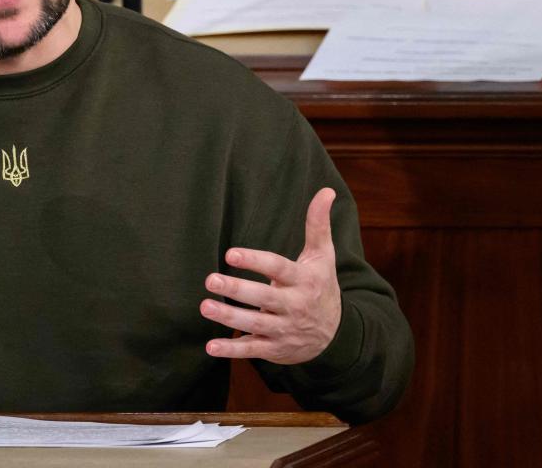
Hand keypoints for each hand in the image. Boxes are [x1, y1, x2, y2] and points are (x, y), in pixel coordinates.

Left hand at [200, 187, 341, 364]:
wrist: (336, 335)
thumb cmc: (321, 286)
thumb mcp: (323, 256)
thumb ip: (318, 224)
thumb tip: (326, 190)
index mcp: (304, 281)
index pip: (277, 268)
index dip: (255, 261)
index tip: (230, 253)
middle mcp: (294, 306)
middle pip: (264, 298)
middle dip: (237, 290)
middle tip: (210, 279)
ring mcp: (284, 329)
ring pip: (255, 324)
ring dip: (229, 318)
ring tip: (205, 306)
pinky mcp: (274, 348)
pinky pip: (252, 349)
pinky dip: (231, 350)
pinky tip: (210, 347)